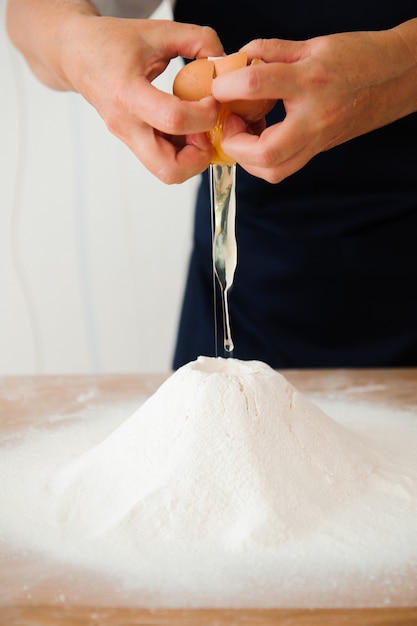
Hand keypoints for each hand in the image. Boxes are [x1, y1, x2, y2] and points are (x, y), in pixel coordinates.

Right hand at [63, 17, 224, 182]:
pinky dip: (182, 153)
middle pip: (169, 168)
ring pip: (167, 173)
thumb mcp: (158, 31)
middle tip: (206, 131)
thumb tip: (226, 64)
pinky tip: (186, 128)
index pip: (173, 119)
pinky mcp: (133, 144)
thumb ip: (198, 40)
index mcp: (128, 93)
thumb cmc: (113, 42)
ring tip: (197, 129)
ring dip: (192, 158)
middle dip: (199, 157)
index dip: (204, 115)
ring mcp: (128, 139)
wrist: (77, 56)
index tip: (213, 100)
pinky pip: (163, 162)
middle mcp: (126, 124)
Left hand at [211, 21, 416, 182]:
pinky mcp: (318, 150)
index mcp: (310, 81)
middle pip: (265, 153)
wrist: (397, 78)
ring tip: (242, 133)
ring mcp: (318, 139)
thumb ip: (270, 52)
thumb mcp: (313, 44)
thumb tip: (237, 61)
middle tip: (228, 123)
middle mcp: (314, 118)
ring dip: (247, 159)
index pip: (256, 85)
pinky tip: (260, 138)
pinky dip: (263, 160)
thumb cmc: (360, 57)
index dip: (226, 86)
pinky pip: (284, 167)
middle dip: (235, 143)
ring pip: (274, 170)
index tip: (217, 85)